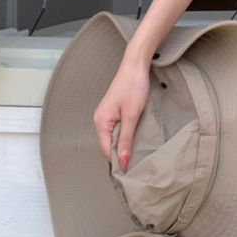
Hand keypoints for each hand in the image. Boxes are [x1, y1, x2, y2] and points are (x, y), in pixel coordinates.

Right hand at [93, 57, 150, 172]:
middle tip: (136, 163)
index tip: (129, 172)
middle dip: (121, 153)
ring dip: (124, 144)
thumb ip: (126, 139)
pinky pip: (117, 129)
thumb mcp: (132, 115)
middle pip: (109, 144)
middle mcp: (100, 120)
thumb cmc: (133, 86)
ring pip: (114, 137)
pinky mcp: (114, 111)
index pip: (107, 150)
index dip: (117, 161)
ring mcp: (106, 115)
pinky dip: (125, 134)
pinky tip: (135, 136)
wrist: (136, 65)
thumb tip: (121, 162)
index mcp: (100, 122)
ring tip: (137, 151)